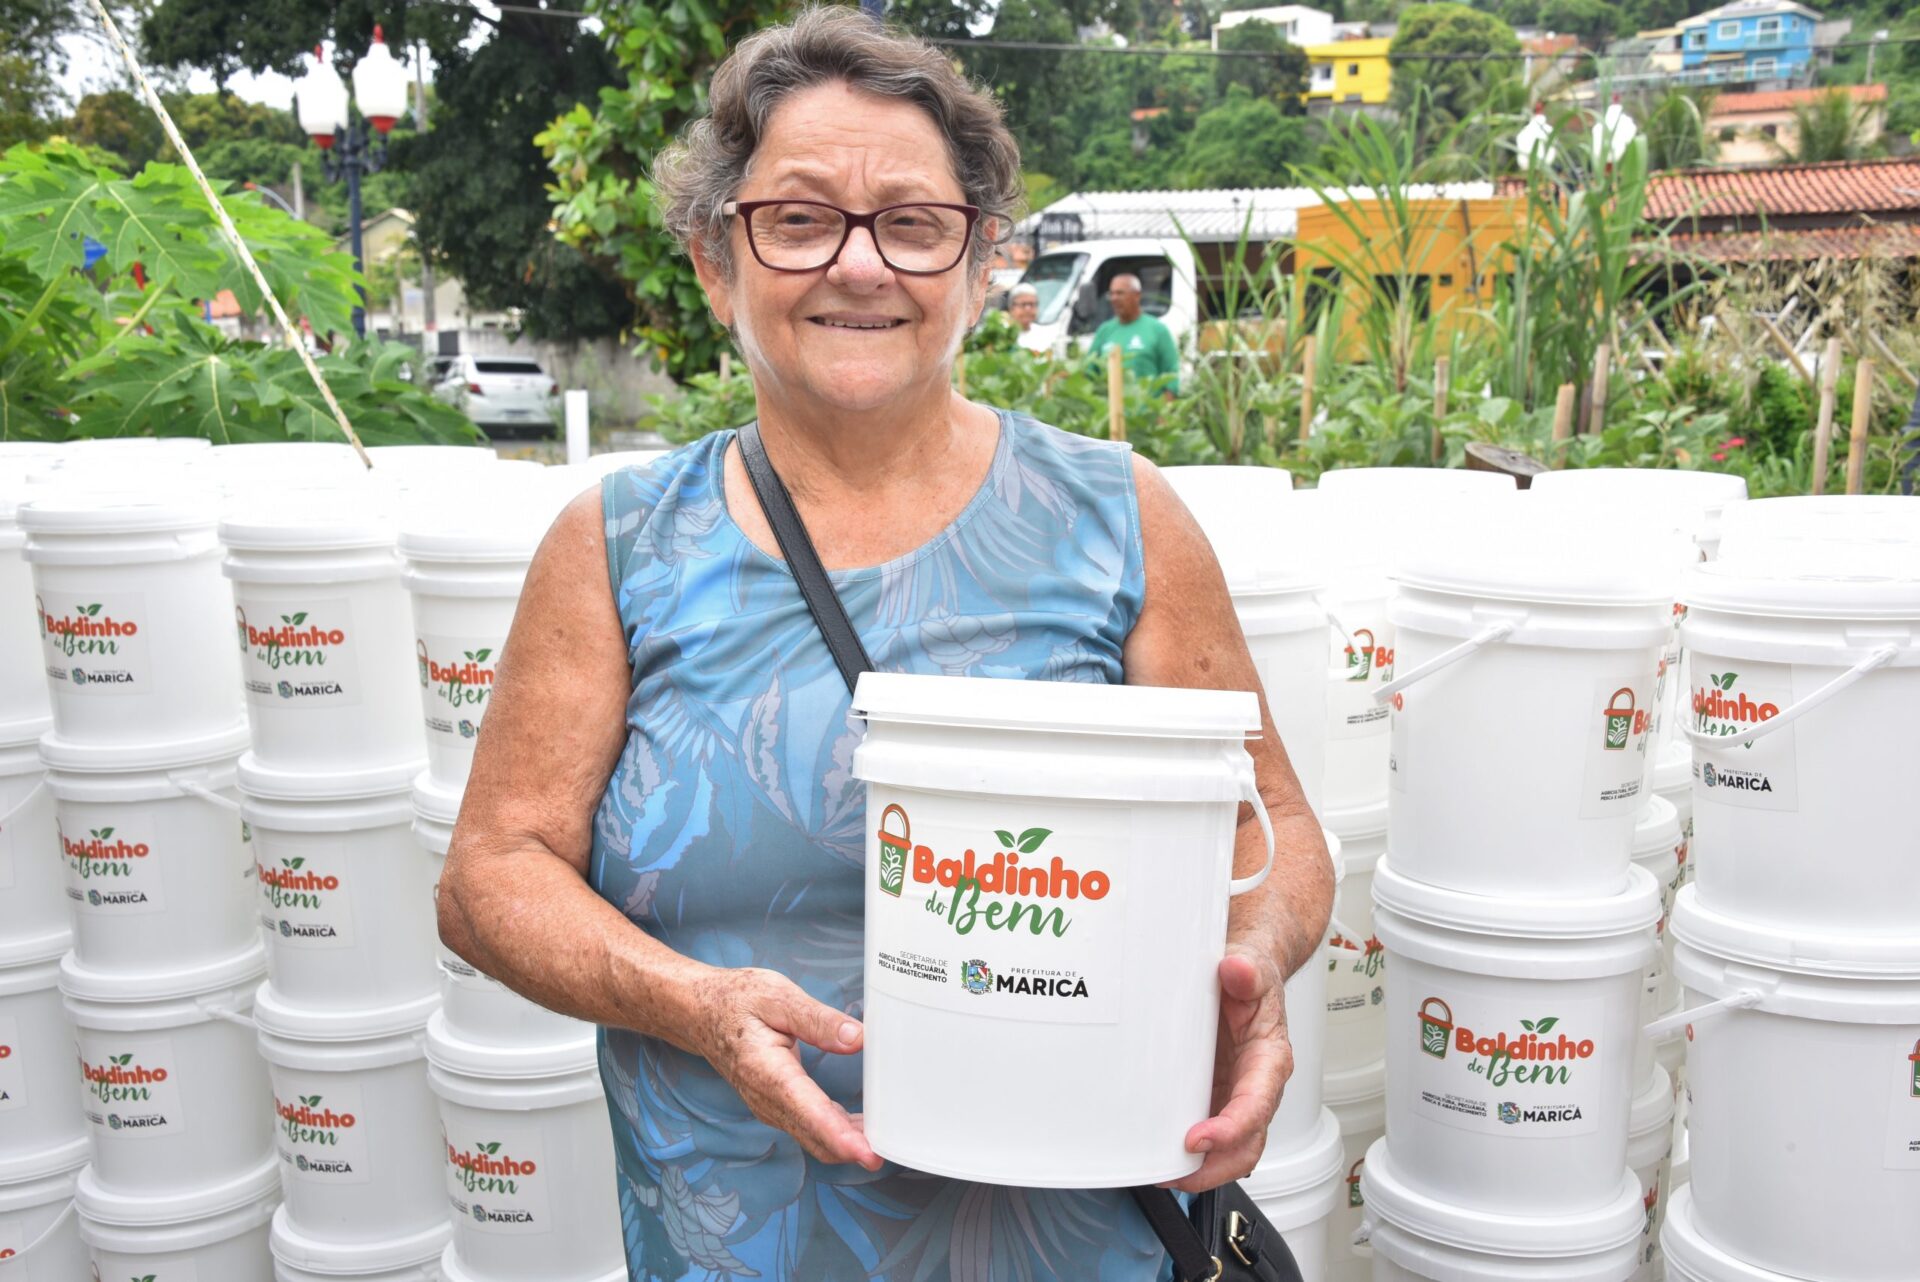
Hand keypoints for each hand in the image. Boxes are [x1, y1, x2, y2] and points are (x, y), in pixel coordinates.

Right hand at [688, 966, 881, 1170]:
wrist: (700, 1012)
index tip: (866, 1152)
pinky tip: (862, 1124)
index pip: (809, 1113)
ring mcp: (771, 1107)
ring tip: (886, 1138)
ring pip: (814, 1137)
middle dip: (853, 1149)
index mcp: (768, 1072)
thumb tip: (857, 1039)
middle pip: (815, 1136)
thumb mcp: (778, 996)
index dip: (840, 1137)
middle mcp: (768, 1099)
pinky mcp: (778, 1105)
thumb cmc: (736, 1001)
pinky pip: (810, 1127)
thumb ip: (819, 1020)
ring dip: (847, 1143)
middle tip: (893, 1149)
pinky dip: (837, 1131)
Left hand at [1165, 943, 1292, 1192]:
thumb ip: (1247, 971)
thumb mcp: (1251, 968)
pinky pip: (1209, 1138)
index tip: (1197, 1138)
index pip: (1255, 1106)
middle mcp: (1256, 1088)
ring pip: (1228, 1151)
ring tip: (1160, 1174)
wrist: (1247, 975)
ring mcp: (1235, 1097)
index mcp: (1269, 1061)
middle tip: (1173, 1173)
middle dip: (1212, 1168)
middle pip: (1246, 1145)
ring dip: (1198, 1170)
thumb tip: (1235, 970)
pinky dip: (1188, 1154)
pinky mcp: (1215, 1098)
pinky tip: (1159, 1154)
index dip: (1230, 1129)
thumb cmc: (1252, 979)